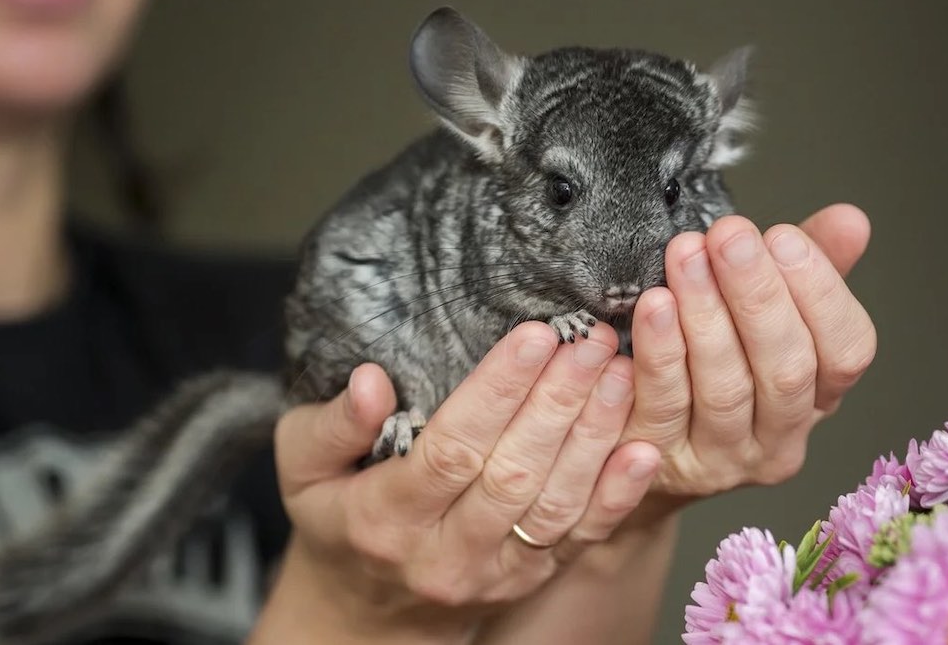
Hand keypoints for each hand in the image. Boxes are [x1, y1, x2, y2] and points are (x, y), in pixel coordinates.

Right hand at [253, 322, 659, 642]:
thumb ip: (331, 426)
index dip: (497, 392)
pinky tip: (644, 449)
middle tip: (590, 339)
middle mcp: (444, 554)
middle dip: (557, 401)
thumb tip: (370, 381)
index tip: (535, 334)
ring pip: (554, 505)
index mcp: (384, 518)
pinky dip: (616, 496)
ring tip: (618, 371)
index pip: (451, 449)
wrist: (367, 613)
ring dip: (593, 435)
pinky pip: (579, 539)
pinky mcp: (528, 581)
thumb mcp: (303, 469)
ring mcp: (493, 574)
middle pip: (513, 474)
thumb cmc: (336, 520)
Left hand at [621, 203, 875, 514]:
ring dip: (705, 316)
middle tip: (728, 236)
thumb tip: (850, 220)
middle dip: (757, 295)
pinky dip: (660, 353)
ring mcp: (722, 458)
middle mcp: (779, 439)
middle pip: (786, 370)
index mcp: (819, 398)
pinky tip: (652, 306)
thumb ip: (807, 268)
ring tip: (686, 257)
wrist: (635, 442)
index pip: (846, 351)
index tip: (782, 236)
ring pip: (725, 388)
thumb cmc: (709, 364)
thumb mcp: (763, 315)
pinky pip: (664, 405)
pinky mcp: (663, 461)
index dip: (820, 293)